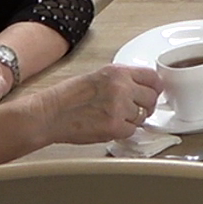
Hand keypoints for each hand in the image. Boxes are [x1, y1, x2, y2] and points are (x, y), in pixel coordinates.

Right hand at [33, 64, 162, 145]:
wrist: (48, 114)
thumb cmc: (67, 97)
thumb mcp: (98, 77)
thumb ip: (121, 81)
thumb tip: (142, 89)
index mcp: (117, 72)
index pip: (153, 77)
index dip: (154, 88)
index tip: (152, 94)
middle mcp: (120, 86)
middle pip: (151, 98)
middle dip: (144, 106)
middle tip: (132, 111)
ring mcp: (118, 107)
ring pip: (142, 116)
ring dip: (131, 120)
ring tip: (112, 118)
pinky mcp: (114, 126)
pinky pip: (131, 131)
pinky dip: (122, 132)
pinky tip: (107, 126)